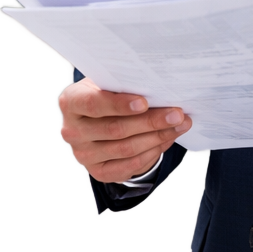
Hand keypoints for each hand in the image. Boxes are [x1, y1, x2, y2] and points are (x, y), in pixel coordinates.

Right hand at [57, 78, 191, 182]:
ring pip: (125, 149)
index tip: (144, 102)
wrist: (99, 115)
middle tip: (177, 114)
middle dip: (151, 121)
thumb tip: (160, 86)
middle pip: (115, 129)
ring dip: (157, 137)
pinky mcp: (98, 171)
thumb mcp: (110, 81)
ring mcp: (84, 154)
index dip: (118, 104)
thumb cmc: (108, 92)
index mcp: (72, 101)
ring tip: (180, 125)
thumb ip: (126, 83)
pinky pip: (128, 166)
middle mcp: (73, 130)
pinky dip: (152, 153)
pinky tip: (167, 140)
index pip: (93, 104)